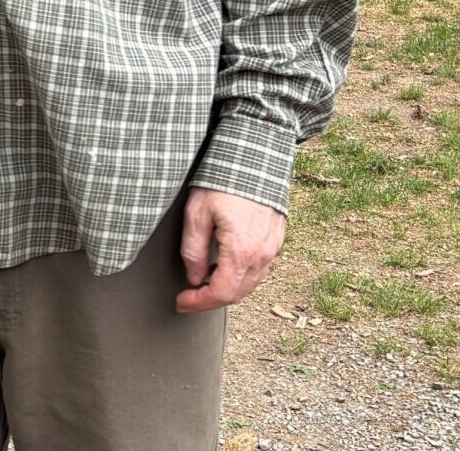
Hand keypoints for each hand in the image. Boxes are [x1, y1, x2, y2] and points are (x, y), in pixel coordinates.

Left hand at [175, 187, 284, 313]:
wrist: (255, 156)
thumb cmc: (224, 179)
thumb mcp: (196, 213)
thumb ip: (192, 250)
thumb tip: (193, 277)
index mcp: (241, 251)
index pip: (221, 294)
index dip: (199, 303)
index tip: (182, 302)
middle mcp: (262, 254)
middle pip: (237, 294)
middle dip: (211, 300)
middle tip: (189, 296)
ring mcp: (272, 247)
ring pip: (250, 283)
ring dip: (226, 288)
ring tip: (203, 279)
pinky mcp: (276, 238)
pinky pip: (259, 268)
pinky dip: (240, 275)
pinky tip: (223, 264)